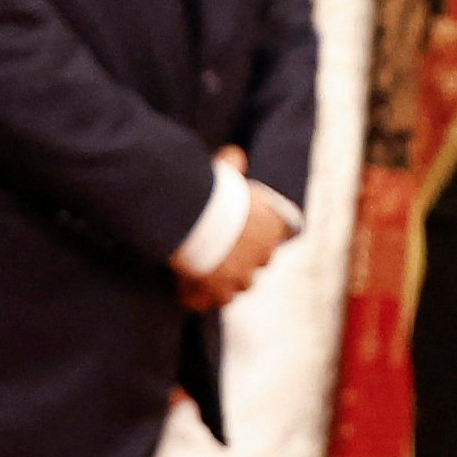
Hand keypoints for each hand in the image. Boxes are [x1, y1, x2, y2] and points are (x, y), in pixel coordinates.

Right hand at [173, 149, 293, 311]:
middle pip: (256, 266)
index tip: (238, 238)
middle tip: (216, 256)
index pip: (273, 239)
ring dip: (221, 284)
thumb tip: (235, 155)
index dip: (254, 240)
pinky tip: (183, 291)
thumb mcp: (223, 173)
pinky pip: (208, 302)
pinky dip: (195, 298)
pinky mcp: (219, 293)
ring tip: (199, 276)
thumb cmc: (211, 192)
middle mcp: (264, 255)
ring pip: (236, 287)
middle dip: (240, 264)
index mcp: (273, 226)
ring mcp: (243, 277)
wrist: (194, 216)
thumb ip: (232, 165)